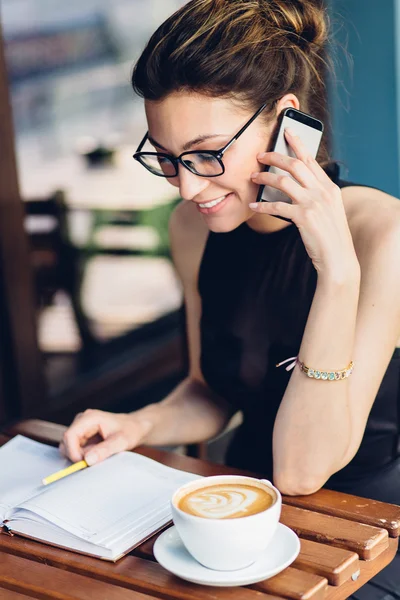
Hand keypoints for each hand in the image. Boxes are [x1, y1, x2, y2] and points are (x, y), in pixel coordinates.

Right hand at [59, 409, 153, 464]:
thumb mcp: (121, 442)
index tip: (83, 464)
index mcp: (89, 418)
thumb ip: (104, 450)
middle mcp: (82, 420)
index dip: (72, 452)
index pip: (69, 435)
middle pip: (66, 442)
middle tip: (92, 462)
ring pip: (68, 447)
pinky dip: (82, 456)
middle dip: (75, 455)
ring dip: (79, 456)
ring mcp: (81, 427)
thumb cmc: (131, 431)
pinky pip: (75, 449)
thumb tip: (87, 460)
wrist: (136, 427)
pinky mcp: (82, 435)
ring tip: (97, 456)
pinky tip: (96, 455)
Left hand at [249, 129, 359, 279]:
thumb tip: (296, 185)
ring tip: (253, 177)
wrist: (337, 257)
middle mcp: (323, 192)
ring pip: (283, 181)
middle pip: (295, 165)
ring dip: (265, 177)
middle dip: (275, 156)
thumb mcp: (330, 210)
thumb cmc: (330, 236)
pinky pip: (277, 206)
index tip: (287, 132)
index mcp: (330, 188)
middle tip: (261, 155)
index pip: (311, 160)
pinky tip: (254, 205)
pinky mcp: (303, 217)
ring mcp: (313, 203)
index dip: (298, 144)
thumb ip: (317, 195)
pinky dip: (263, 204)